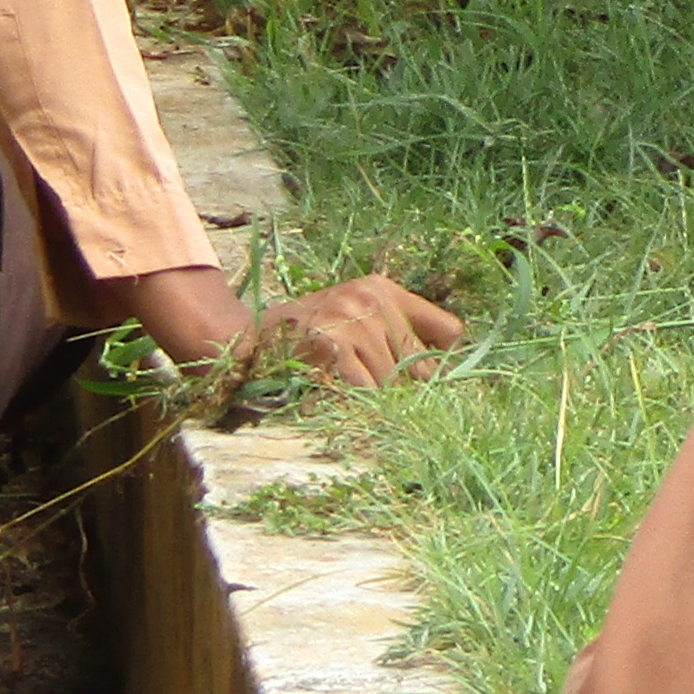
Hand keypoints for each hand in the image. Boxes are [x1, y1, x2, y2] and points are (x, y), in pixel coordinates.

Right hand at [258, 272, 465, 385]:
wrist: (245, 341)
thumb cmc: (304, 336)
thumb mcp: (353, 316)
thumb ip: (393, 334)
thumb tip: (439, 375)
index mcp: (383, 289)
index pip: (448, 329)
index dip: (444, 360)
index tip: (430, 380)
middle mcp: (373, 300)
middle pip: (422, 365)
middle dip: (408, 390)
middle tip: (390, 403)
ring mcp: (353, 322)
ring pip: (393, 384)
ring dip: (379, 401)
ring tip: (354, 400)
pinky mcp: (333, 347)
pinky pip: (366, 391)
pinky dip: (359, 404)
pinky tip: (342, 403)